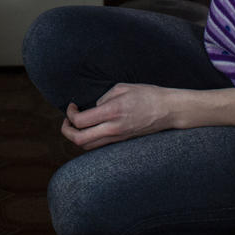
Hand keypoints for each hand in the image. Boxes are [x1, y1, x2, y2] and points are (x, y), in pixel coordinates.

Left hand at [60, 83, 175, 149]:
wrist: (168, 110)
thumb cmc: (147, 94)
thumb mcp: (122, 88)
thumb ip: (103, 99)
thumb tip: (92, 108)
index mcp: (112, 112)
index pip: (80, 122)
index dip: (70, 115)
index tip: (72, 106)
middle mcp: (113, 128)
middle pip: (80, 140)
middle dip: (66, 131)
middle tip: (66, 121)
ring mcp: (117, 137)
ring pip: (88, 146)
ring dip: (77, 137)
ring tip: (76, 125)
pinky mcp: (122, 141)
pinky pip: (99, 145)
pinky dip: (89, 139)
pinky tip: (90, 129)